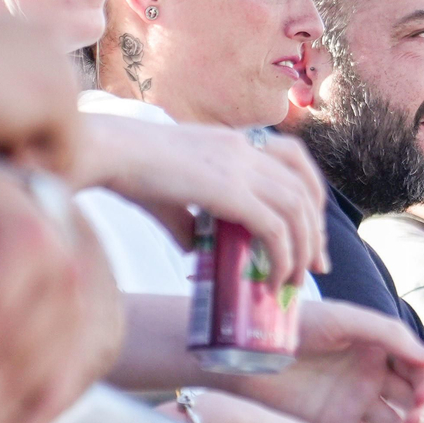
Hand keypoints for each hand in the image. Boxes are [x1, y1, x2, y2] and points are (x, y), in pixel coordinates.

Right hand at [78, 114, 328, 289]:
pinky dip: (282, 256)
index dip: (311, 196)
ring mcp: (240, 167)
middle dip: (316, 232)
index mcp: (235, 142)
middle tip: (316, 267)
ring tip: (294, 281)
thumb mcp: (171, 195)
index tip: (310, 232)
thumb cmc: (128, 171)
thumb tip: (195, 254)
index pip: (295, 160)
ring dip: (303, 250)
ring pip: (297, 210)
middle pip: (304, 189)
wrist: (107, 152)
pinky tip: (273, 279)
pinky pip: (274, 228)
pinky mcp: (229, 190)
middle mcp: (245, 149)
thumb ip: (189, 221)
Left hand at [213, 299, 423, 422]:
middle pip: (410, 399)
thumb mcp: (343, 320)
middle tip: (413, 421)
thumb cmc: (292, 326)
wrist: (243, 354)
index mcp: (376, 348)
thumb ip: (389, 335)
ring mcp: (352, 405)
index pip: (418, 368)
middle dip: (419, 412)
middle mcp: (369, 377)